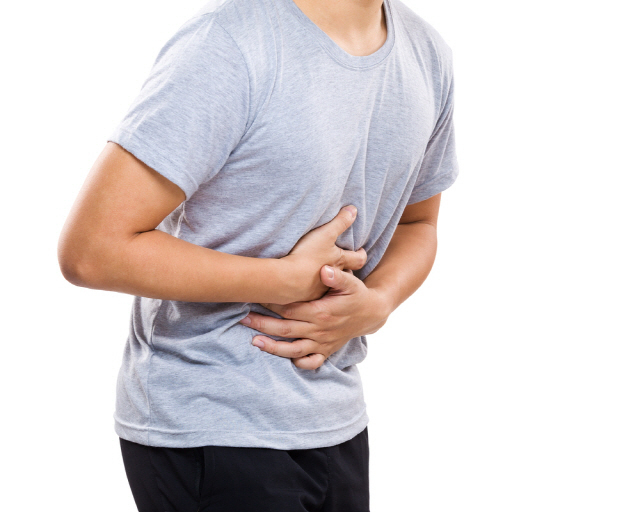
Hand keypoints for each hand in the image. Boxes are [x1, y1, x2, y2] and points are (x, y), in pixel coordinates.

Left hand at [240, 264, 390, 369]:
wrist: (372, 313)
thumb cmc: (357, 294)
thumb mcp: (351, 283)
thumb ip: (338, 277)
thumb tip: (325, 270)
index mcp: (322, 312)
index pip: (291, 308)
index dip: (272, 303)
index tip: (255, 297)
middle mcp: (320, 331)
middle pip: (286, 329)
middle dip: (263, 325)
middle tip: (243, 318)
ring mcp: (323, 343)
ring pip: (294, 349)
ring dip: (272, 347)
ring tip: (254, 342)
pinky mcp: (326, 351)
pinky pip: (310, 362)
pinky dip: (297, 363)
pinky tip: (282, 359)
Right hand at [280, 205, 367, 301]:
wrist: (287, 280)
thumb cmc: (308, 255)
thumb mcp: (325, 234)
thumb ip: (340, 222)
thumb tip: (354, 210)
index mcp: (339, 261)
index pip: (358, 260)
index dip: (361, 255)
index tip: (362, 251)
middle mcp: (333, 277)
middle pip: (346, 275)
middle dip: (347, 270)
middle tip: (345, 265)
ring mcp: (319, 289)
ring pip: (328, 285)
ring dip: (327, 280)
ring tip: (321, 274)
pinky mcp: (306, 297)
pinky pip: (311, 293)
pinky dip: (310, 287)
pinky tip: (302, 284)